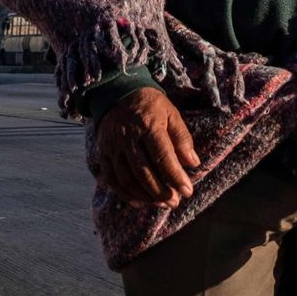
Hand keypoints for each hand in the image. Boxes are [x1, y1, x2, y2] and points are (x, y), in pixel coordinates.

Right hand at [95, 88, 198, 207]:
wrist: (118, 92)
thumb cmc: (150, 105)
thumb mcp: (171, 113)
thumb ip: (182, 137)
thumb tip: (193, 163)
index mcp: (148, 125)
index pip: (162, 156)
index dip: (175, 176)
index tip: (188, 191)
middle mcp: (128, 137)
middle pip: (144, 172)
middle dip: (161, 191)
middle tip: (175, 202)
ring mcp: (113, 146)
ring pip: (127, 179)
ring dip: (145, 196)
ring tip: (162, 204)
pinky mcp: (103, 152)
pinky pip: (112, 179)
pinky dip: (125, 194)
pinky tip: (139, 202)